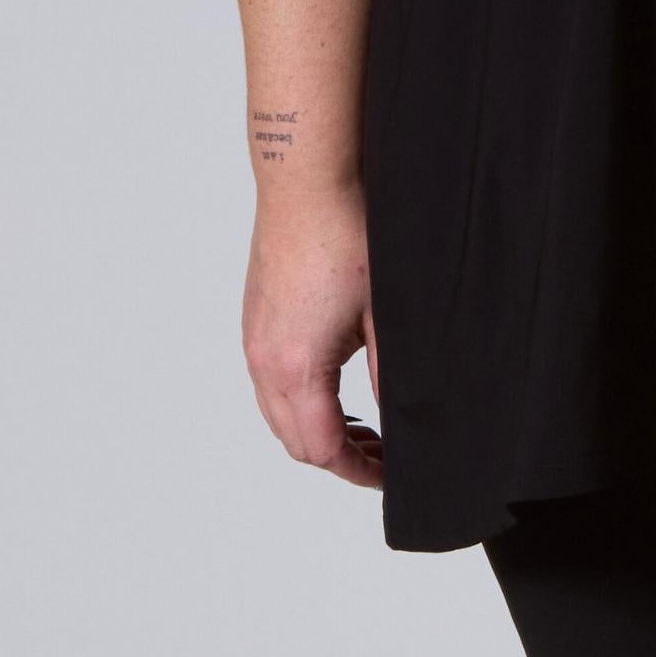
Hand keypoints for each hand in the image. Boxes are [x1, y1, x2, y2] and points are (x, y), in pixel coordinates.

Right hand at [240, 181, 383, 487]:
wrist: (306, 180)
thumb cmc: (347, 234)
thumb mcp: (386, 315)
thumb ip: (390, 377)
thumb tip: (402, 419)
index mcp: (295, 367)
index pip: (321, 449)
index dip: (358, 471)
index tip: (389, 476)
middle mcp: (263, 359)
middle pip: (294, 440)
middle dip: (338, 457)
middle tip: (383, 456)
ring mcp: (253, 339)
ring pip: (278, 413)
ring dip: (317, 429)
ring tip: (364, 427)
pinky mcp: (256, 319)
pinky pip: (270, 382)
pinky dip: (301, 401)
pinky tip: (335, 388)